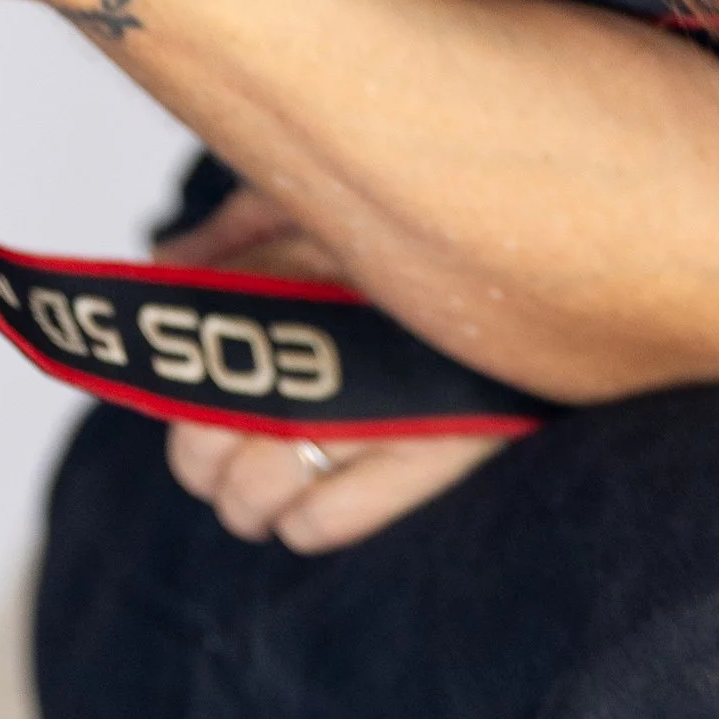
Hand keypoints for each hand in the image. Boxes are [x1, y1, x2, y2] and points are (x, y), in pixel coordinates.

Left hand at [157, 184, 515, 548]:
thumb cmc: (425, 224)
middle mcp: (319, 344)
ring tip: (262, 486)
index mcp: (289, 272)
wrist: (555, 247)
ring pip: (256, 494)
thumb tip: (162, 259)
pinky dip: (302, 522)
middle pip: (205, 443)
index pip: (189, 366)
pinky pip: (325, 524)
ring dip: (246, 500)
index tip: (197, 397)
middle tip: (224, 449)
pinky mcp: (434, 455)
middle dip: (203, 456)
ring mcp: (376, 407)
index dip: (178, 398)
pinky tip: (312, 500)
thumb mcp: (323, 195)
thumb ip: (237, 224)